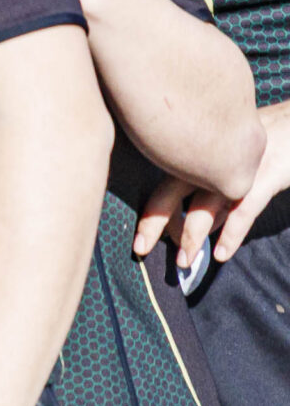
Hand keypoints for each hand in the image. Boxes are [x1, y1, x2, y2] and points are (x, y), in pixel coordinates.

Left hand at [138, 99, 289, 265]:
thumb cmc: (258, 144)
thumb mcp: (227, 159)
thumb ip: (212, 189)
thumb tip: (198, 224)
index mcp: (196, 152)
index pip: (162, 184)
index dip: (151, 214)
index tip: (141, 239)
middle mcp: (210, 158)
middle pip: (171, 192)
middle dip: (154, 223)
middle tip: (139, 249)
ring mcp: (237, 169)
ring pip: (205, 206)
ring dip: (192, 237)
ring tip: (184, 261)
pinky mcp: (267, 176)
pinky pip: (244, 210)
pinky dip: (231, 234)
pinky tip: (221, 254)